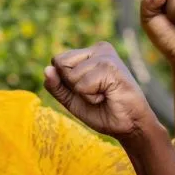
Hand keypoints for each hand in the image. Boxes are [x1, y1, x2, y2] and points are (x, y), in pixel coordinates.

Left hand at [44, 42, 158, 139]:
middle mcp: (98, 49)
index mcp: (89, 53)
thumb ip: (56, 85)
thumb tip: (46, 69)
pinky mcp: (110, 66)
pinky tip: (108, 95)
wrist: (127, 125)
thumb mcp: (71, 99)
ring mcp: (105, 55)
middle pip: (60, 63)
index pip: (57, 61)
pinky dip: (91, 97)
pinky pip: (82, 85)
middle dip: (72, 85)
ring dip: (84, 93)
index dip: (65, 82)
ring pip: (71, 75)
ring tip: (103, 94)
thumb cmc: (102, 110)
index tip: (87, 90)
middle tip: (95, 93)